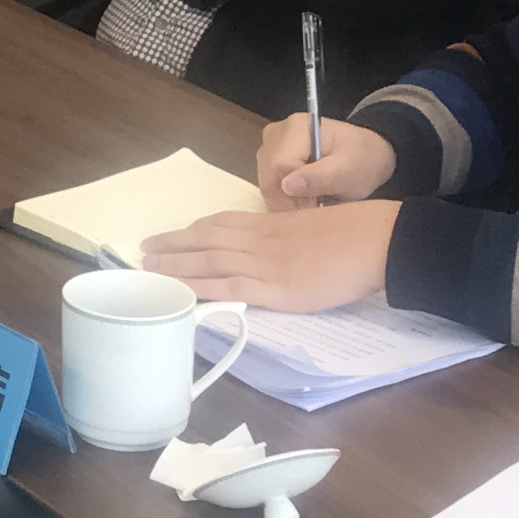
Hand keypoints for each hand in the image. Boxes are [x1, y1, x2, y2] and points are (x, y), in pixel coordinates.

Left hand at [142, 200, 398, 311]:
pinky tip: (181, 294)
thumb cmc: (354, 231)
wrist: (374, 240)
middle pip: (205, 240)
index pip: (221, 223)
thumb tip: (276, 244)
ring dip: (176, 266)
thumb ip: (287, 234)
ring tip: (150, 269)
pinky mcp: (274, 290)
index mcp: (270, 224)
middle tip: (144, 251)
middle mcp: (259, 241)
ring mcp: (264, 265)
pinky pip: (228, 288)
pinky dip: (201, 289)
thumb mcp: (311, 224)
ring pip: (208, 261)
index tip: (172, 234)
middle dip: (172, 246)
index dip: (192, 229)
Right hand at [254, 111, 393, 209]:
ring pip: (267, 185)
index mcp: (297, 128)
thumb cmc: (362, 160)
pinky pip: (269, 186)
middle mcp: (276, 133)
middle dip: (290, 201)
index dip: (295, 194)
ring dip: (288, 202)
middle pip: (270, 177)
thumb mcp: (349, 171)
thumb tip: (287, 186)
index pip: (281, 165)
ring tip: (313, 204)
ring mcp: (270, 147)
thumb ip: (321, 178)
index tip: (318, 206)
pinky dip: (285, 199)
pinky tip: (304, 200)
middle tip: (316, 210)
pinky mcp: (269, 160)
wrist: (365, 154)